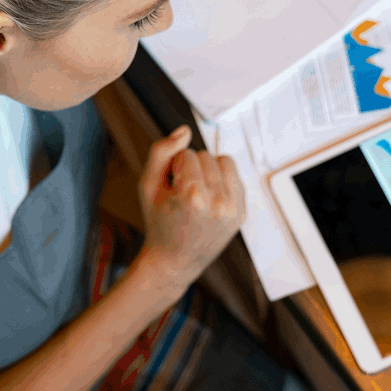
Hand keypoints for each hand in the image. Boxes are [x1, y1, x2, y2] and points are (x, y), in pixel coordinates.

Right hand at [137, 125, 245, 284]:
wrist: (174, 260)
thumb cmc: (159, 222)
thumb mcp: (148, 185)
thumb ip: (161, 152)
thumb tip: (185, 130)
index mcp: (193, 196)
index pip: (187, 154)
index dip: (174, 168)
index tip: (171, 189)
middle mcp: (218, 203)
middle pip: (206, 156)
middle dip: (192, 169)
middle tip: (182, 194)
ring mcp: (233, 209)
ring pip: (224, 161)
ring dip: (209, 171)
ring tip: (197, 194)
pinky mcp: (242, 213)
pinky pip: (235, 176)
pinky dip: (222, 182)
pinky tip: (209, 199)